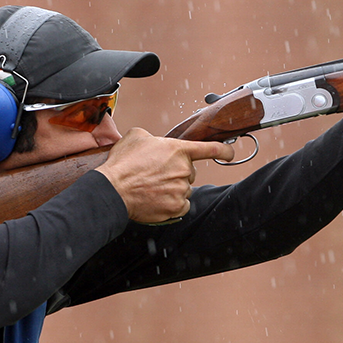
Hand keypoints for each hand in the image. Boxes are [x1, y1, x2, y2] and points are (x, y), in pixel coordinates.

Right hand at [96, 128, 235, 223]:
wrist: (113, 189)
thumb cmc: (122, 163)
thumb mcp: (136, 136)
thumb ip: (153, 137)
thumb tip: (154, 142)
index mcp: (178, 149)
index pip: (210, 149)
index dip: (223, 151)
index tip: (230, 153)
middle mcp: (184, 169)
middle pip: (190, 172)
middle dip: (176, 173)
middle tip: (155, 175)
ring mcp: (182, 189)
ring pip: (184, 189)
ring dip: (172, 189)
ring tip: (151, 188)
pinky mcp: (177, 207)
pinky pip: (182, 205)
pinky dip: (172, 204)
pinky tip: (157, 200)